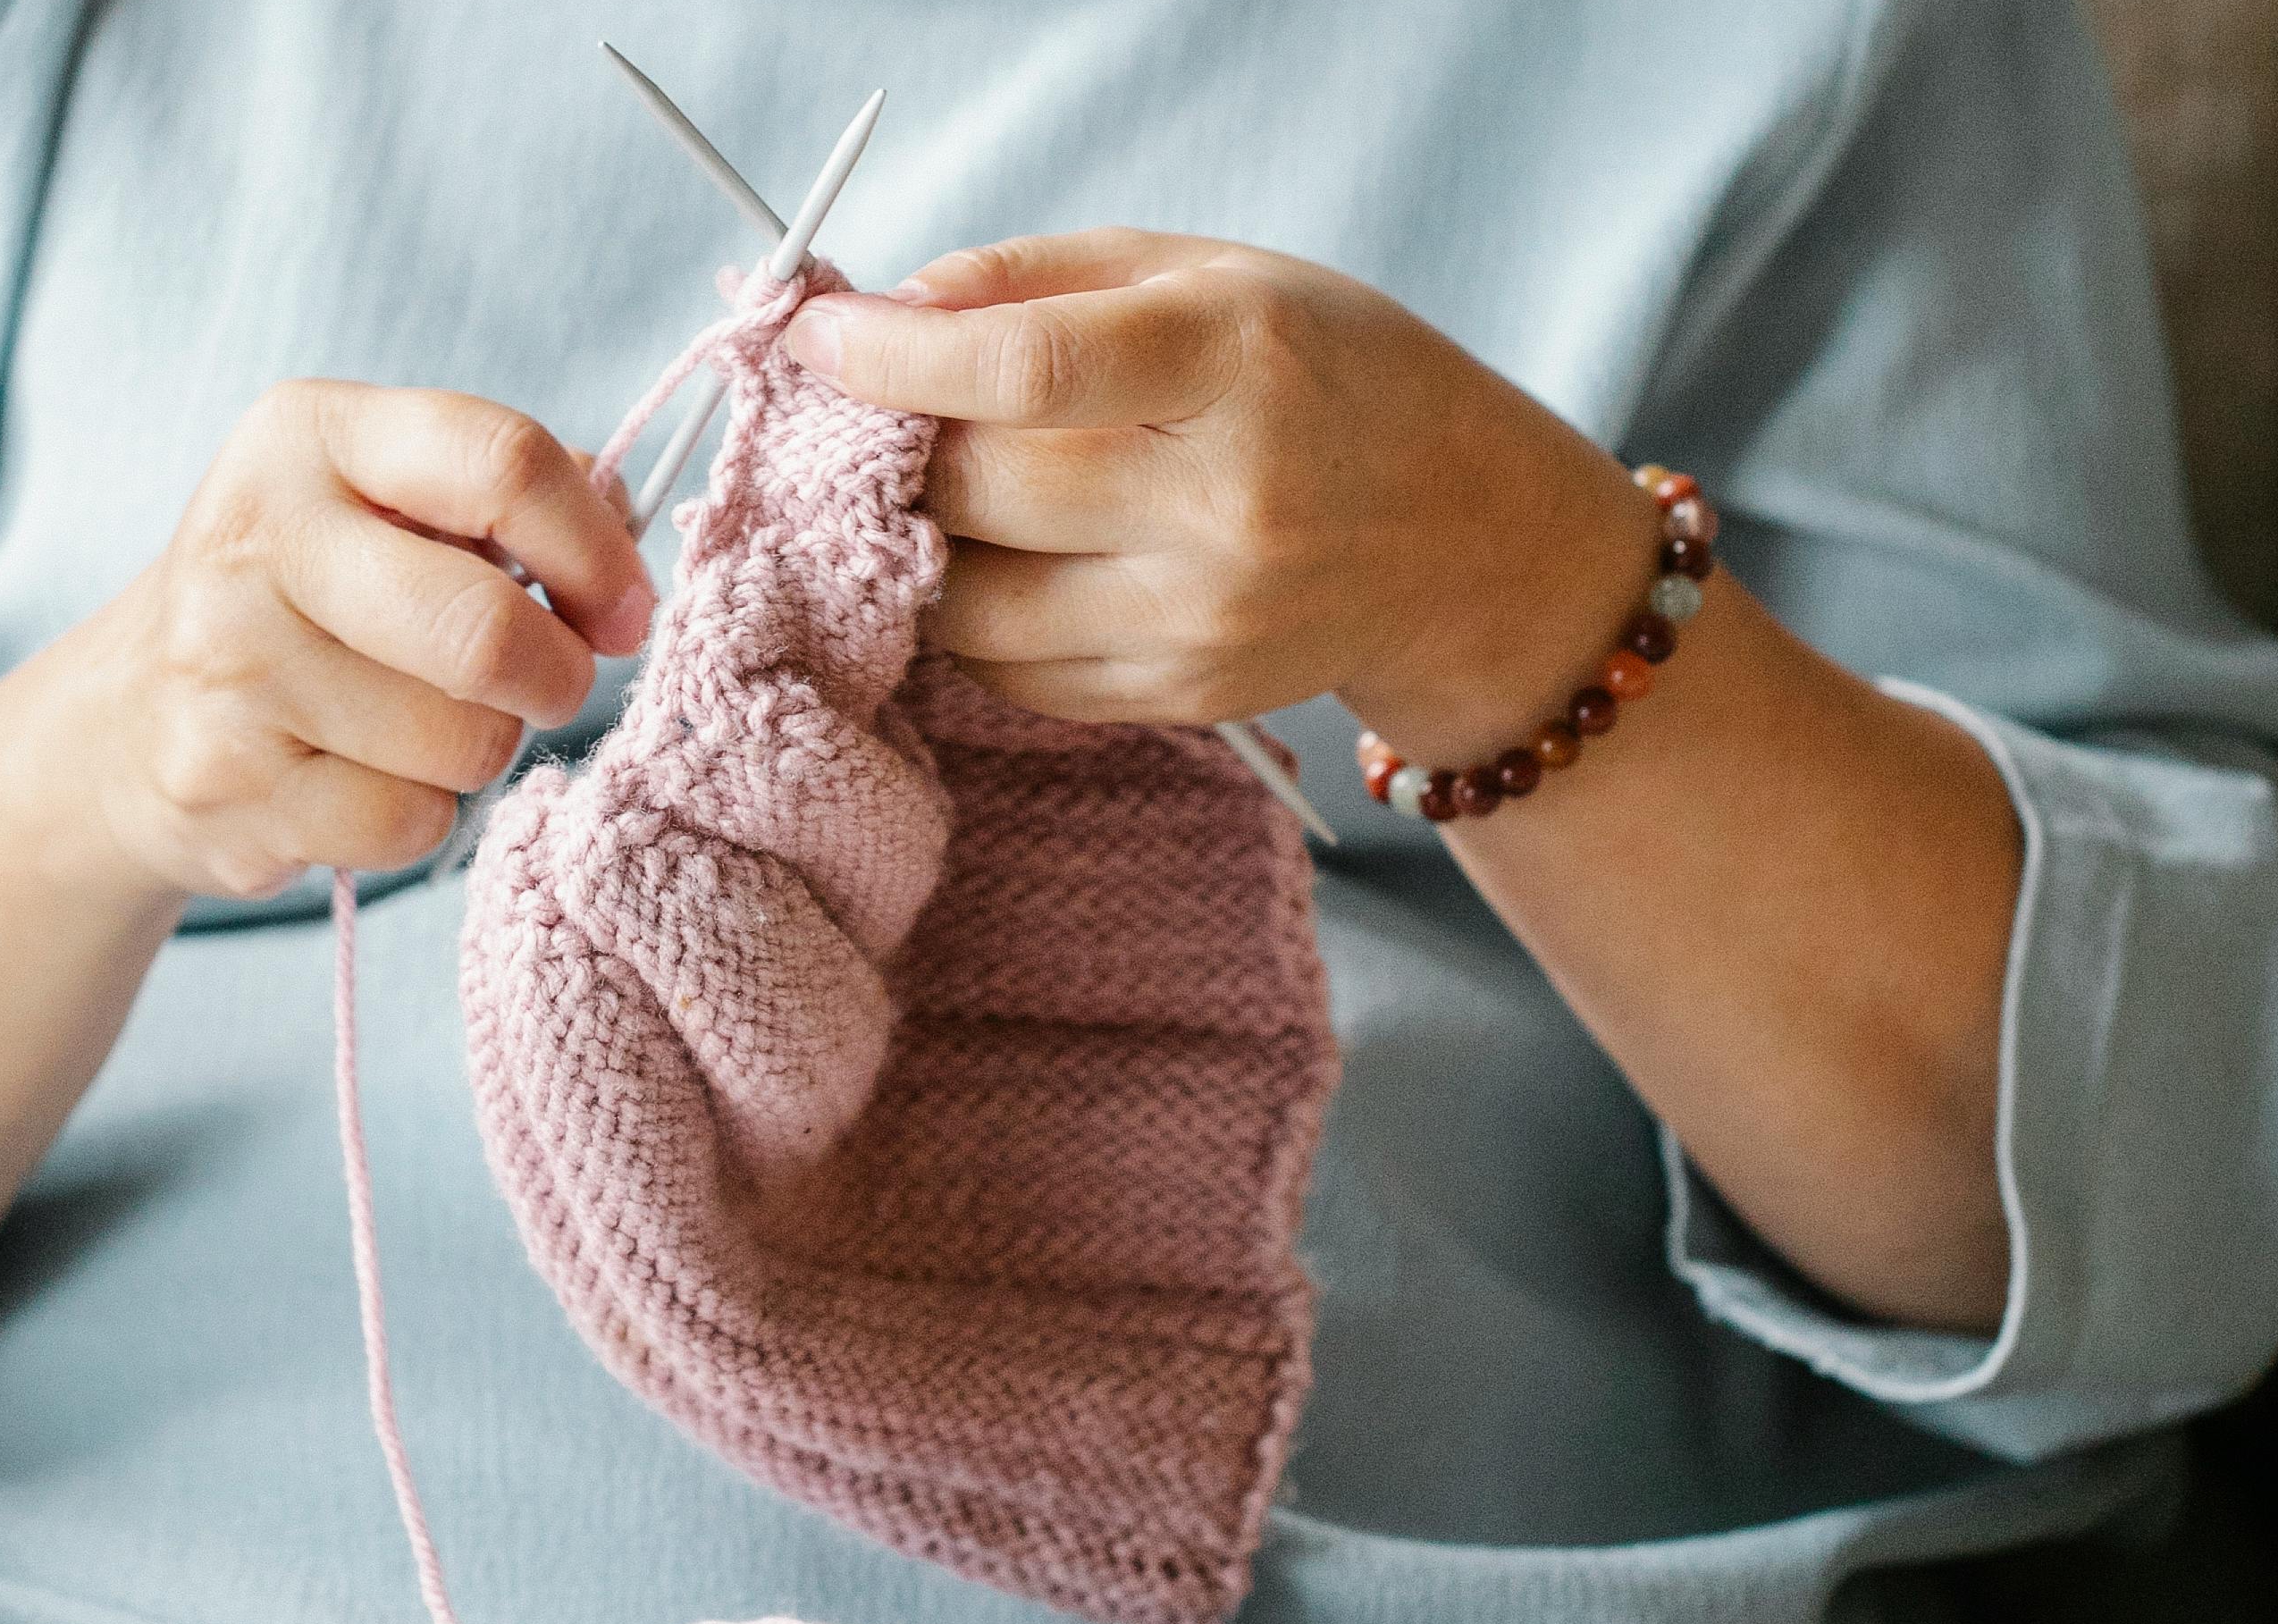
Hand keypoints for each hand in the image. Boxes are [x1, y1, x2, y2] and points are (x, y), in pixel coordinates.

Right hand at [5, 381, 653, 902]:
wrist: (131, 718)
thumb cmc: (314, 595)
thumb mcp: (390, 501)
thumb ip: (514, 497)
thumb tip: (627, 541)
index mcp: (310, 434)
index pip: (502, 462)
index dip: (597, 549)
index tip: (625, 607)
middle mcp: (254, 537)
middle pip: (486, 631)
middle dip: (555, 674)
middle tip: (549, 681)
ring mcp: (229, 668)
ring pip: (464, 744)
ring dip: (481, 748)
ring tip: (420, 720)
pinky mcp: (225, 786)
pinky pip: (413, 824)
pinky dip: (422, 815)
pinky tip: (364, 776)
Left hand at [783, 229, 1660, 763]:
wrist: (1460, 538)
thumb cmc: (1324, 375)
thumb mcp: (1207, 271)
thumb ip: (1036, 280)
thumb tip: (881, 316)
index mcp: (1238, 365)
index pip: (1026, 370)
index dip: (892, 358)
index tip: (817, 338)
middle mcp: (1229, 508)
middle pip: (980, 492)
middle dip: (893, 451)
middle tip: (875, 415)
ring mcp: (1207, 621)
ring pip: (969, 606)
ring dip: (917, 547)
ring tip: (940, 493)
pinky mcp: (1185, 698)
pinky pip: (1009, 672)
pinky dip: (972, 616)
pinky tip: (1005, 559)